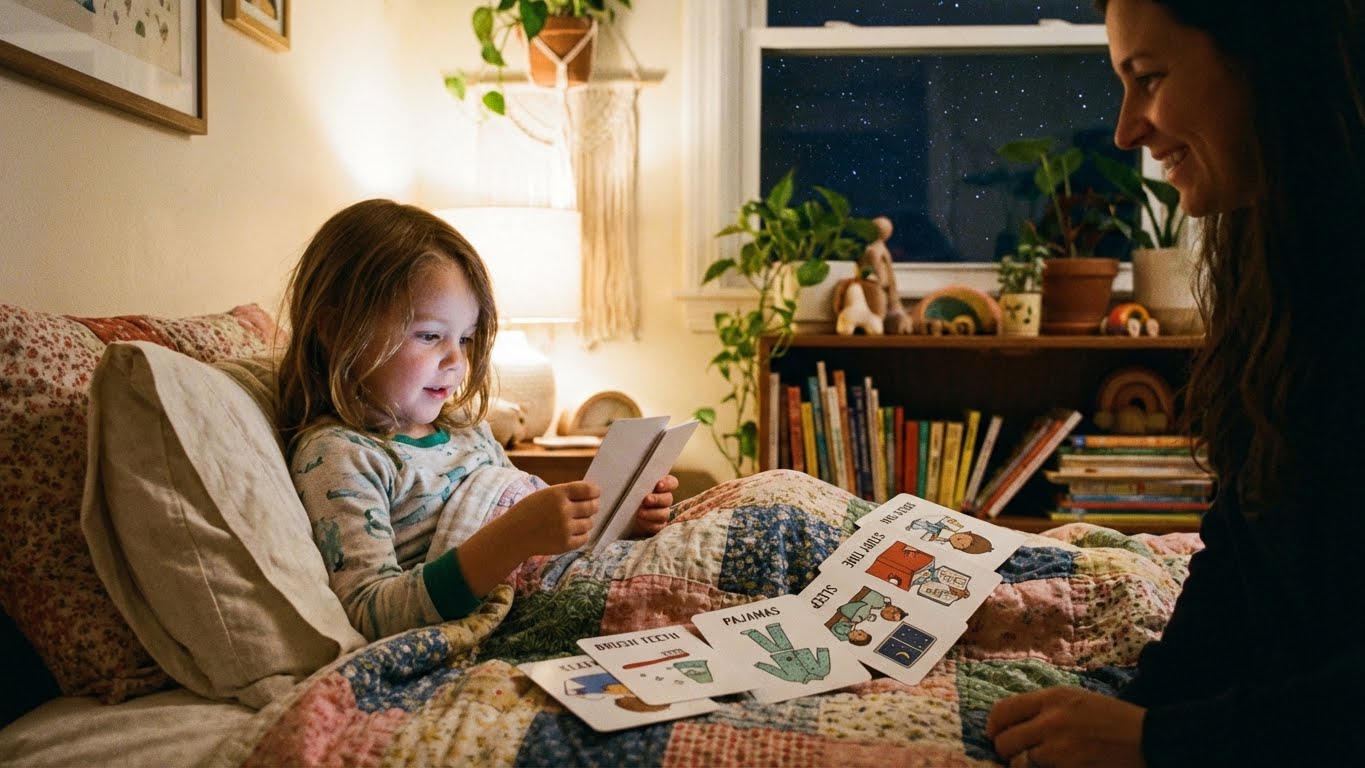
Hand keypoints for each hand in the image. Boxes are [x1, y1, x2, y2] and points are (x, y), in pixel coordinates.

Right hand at [505, 481, 601, 555]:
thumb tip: (591, 494)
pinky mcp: (565, 544)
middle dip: (593, 506)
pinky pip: (585, 538)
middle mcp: (563, 510)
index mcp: (558, 494)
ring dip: (585, 521)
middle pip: (592, 506)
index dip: (595, 491)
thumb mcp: (544, 495)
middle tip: (590, 507)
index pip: (588, 489)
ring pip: (589, 523)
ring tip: (573, 522)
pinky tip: (572, 532)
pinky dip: (581, 535)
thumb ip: (566, 494)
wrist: (513, 535)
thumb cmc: (528, 512)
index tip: (596, 493)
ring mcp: (565, 528)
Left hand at [628, 474, 677, 537]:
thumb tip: (628, 474)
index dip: (668, 484)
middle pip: (668, 498)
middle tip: (646, 500)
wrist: (618, 513)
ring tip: (640, 513)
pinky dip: (649, 524)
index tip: (658, 485)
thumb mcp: (627, 485)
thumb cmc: (624, 495)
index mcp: (660, 486)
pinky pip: (658, 526)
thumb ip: (633, 480)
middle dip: (657, 499)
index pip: (672, 483)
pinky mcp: (657, 525)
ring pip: (664, 513)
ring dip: (652, 513)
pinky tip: (640, 521)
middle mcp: (663, 499)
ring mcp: (661, 513)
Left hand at [986, 687, 1145, 767]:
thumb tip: (1012, 722)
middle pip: (1004, 742)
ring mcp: (1059, 750)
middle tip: (1016, 754)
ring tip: (1047, 759)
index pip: (1003, 710)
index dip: (993, 725)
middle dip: (1007, 751)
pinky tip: (1064, 765)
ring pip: (1021, 764)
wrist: (1150, 738)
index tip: (995, 733)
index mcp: (1052, 698)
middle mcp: (1050, 722)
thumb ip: (1044, 708)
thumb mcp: (1076, 700)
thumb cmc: (1114, 718)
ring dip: (1028, 765)